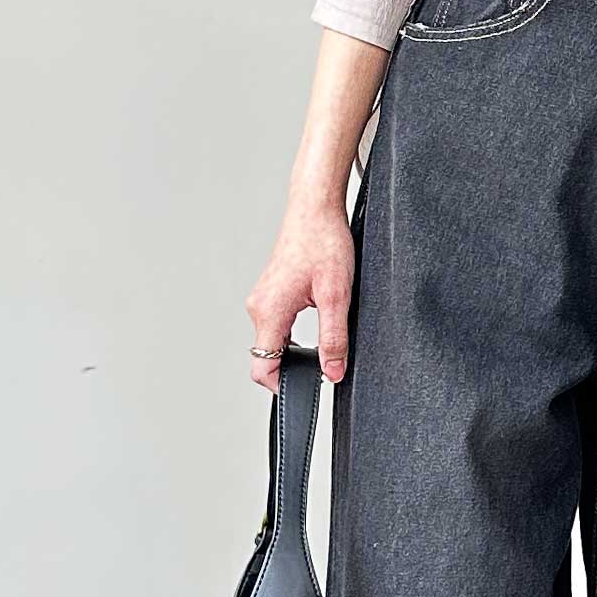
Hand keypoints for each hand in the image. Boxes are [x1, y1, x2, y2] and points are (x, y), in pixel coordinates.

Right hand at [245, 198, 354, 391]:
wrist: (315, 209)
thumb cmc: (325, 242)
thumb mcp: (337, 296)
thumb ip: (333, 339)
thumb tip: (333, 373)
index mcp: (270, 311)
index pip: (262, 367)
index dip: (284, 385)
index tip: (309, 387)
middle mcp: (259, 307)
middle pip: (266, 358)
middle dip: (293, 369)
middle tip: (326, 364)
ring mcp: (262, 300)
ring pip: (272, 342)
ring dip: (295, 351)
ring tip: (324, 341)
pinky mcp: (270, 294)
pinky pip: (276, 328)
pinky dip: (293, 336)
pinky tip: (316, 326)